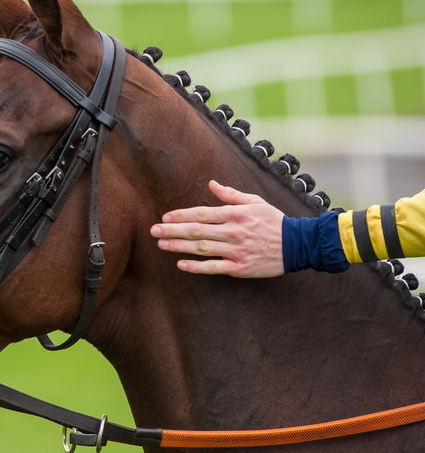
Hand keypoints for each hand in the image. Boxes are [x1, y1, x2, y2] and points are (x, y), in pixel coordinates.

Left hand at [150, 180, 284, 277]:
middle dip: (172, 230)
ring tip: (161, 244)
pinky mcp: (240, 267)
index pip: (202, 214)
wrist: (298, 244)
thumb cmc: (274, 221)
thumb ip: (231, 194)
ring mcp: (236, 250)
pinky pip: (214, 267)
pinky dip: (196, 266)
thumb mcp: (255, 202)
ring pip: (202, 248)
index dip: (181, 216)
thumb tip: (211, 184)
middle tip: (153, 231)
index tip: (165, 217)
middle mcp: (233, 232)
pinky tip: (180, 264)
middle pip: (197, 231)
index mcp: (235, 214)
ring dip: (179, 246)